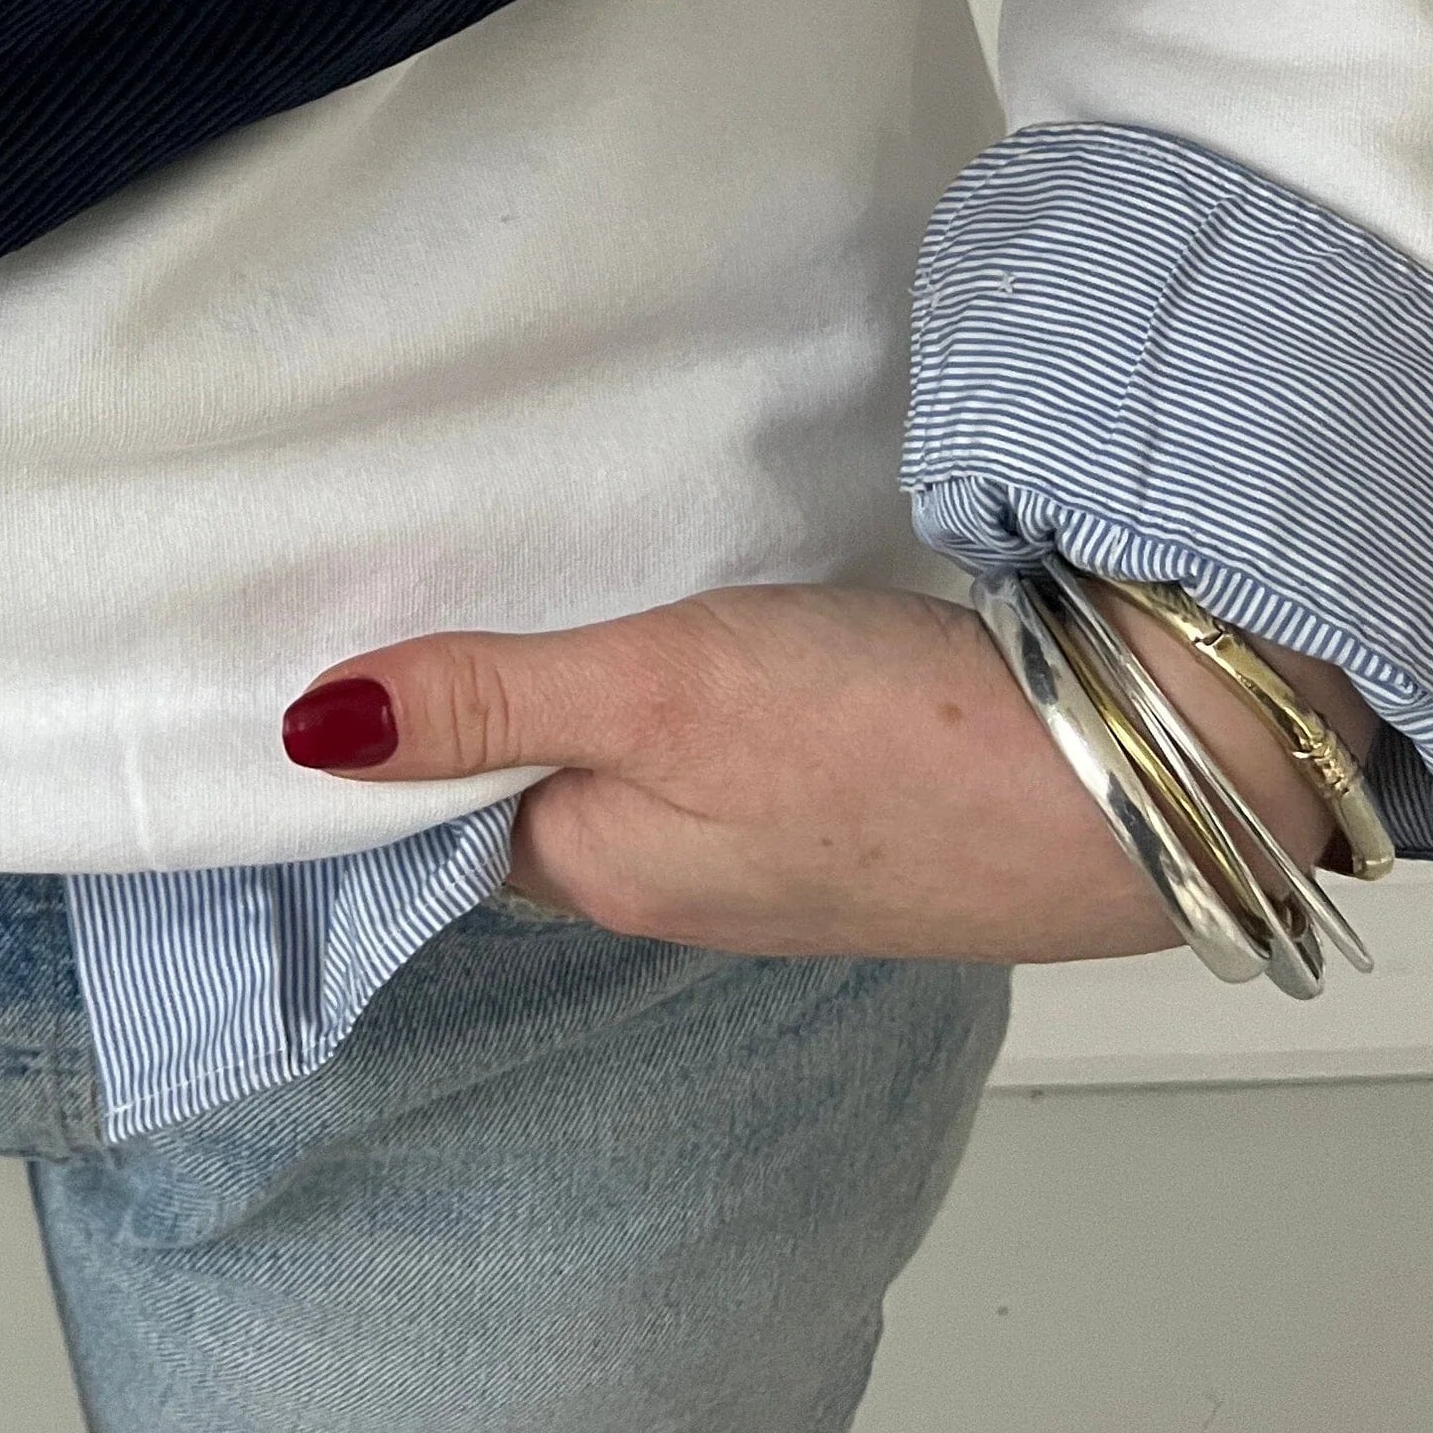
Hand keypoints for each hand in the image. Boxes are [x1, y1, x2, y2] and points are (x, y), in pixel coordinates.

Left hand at [280, 580, 1380, 963]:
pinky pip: (724, 741)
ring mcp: (769, 848)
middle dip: (477, 690)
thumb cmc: (888, 741)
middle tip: (409, 555)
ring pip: (631, 754)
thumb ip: (486, 702)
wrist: (1126, 776)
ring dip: (586, 678)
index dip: (383, 721)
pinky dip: (686, 679)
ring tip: (526, 562)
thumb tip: (306, 733)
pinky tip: (686, 610)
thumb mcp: (654, 693)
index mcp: (600, 869)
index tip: (318, 619)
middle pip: (532, 775)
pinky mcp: (853, 801)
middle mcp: (672, 876)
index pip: (436, 805)